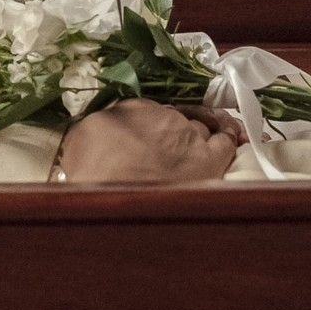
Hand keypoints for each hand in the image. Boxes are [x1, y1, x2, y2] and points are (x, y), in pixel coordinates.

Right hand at [58, 99, 242, 184]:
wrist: (115, 199)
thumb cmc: (90, 176)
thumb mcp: (77, 145)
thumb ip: (92, 135)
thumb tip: (94, 138)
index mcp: (126, 110)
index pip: (142, 112)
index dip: (144, 128)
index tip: (140, 140)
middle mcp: (160, 117)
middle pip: (172, 118)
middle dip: (170, 133)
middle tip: (164, 150)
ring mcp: (188, 135)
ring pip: (200, 128)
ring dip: (201, 134)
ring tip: (202, 142)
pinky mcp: (209, 157)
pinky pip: (225, 141)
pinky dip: (230, 137)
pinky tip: (233, 138)